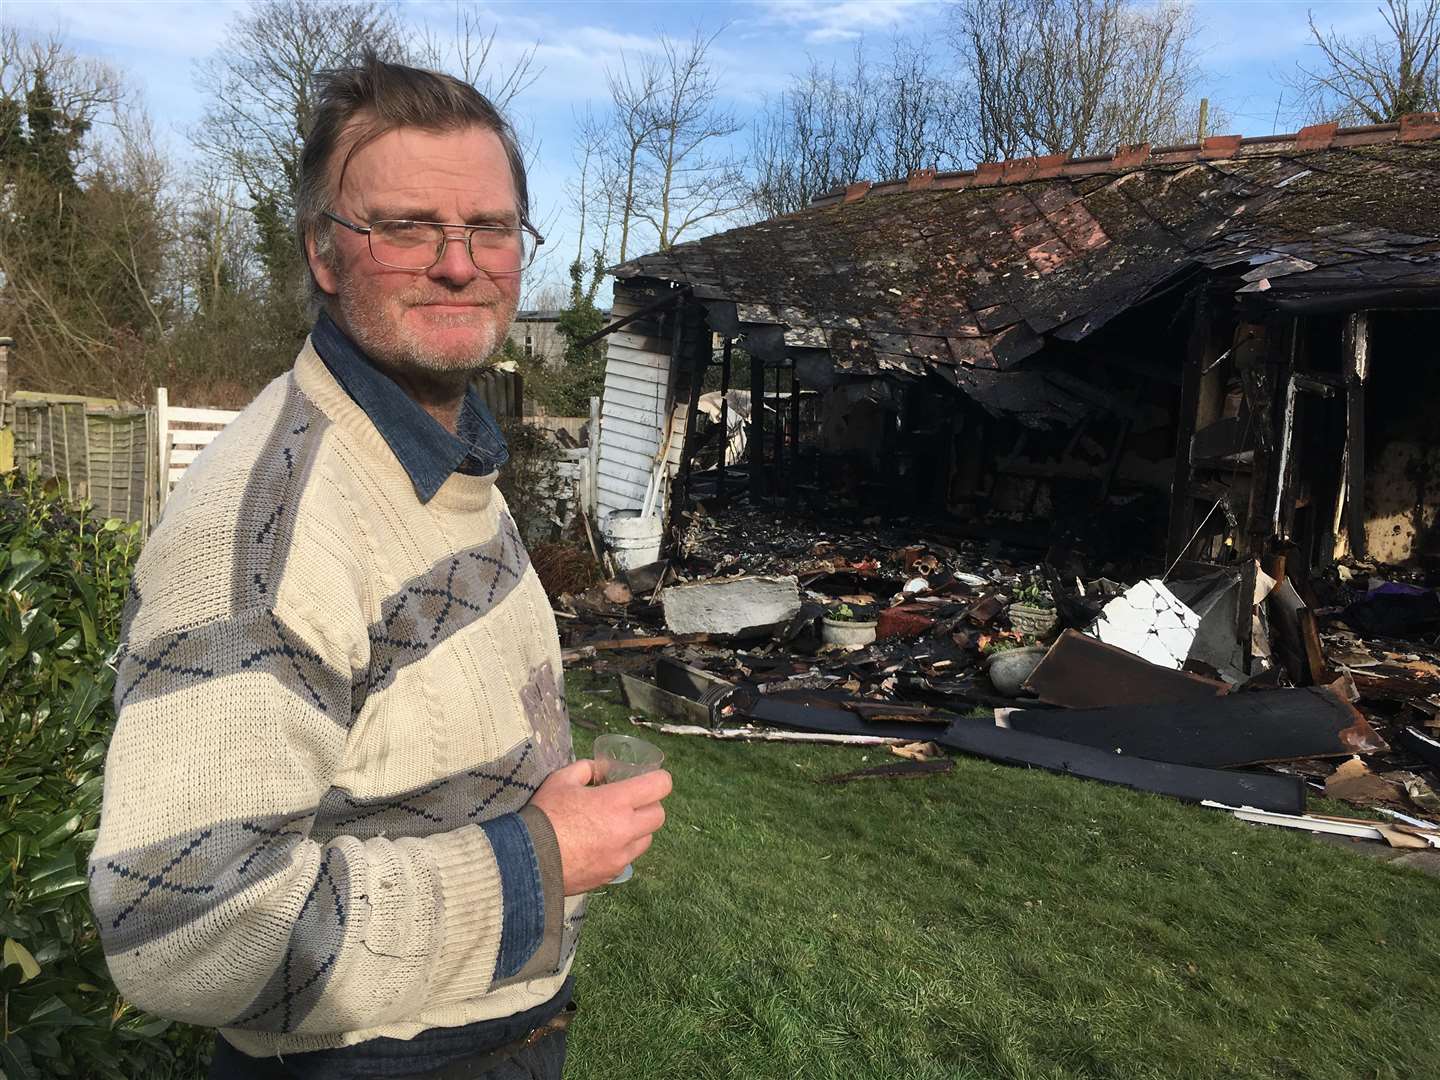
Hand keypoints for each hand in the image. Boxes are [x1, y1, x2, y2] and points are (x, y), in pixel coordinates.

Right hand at [530, 759, 671, 893]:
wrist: (528, 860)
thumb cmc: (545, 815)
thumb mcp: (562, 780)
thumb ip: (586, 769)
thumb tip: (600, 769)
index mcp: (617, 802)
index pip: (660, 786)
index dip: (658, 779)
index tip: (648, 779)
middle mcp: (626, 830)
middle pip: (659, 816)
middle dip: (649, 806)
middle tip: (630, 803)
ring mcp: (620, 856)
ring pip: (646, 840)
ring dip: (637, 831)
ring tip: (614, 826)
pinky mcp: (611, 875)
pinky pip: (627, 860)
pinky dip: (621, 851)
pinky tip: (600, 846)